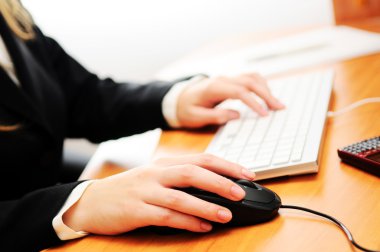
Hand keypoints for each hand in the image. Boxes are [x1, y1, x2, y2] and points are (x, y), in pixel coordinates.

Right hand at [63, 154, 254, 233]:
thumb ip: (180, 178)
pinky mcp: (136, 210)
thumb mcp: (155, 176)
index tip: (248, 173)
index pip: (202, 159)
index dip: (226, 165)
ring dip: (206, 206)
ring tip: (227, 215)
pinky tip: (202, 226)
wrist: (92, 200)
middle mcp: (156, 173)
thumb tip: (214, 187)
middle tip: (241, 192)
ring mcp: (146, 191)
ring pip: (181, 195)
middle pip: (194, 172)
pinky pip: (166, 215)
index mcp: (164, 163)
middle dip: (221, 182)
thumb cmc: (129, 189)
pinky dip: (187, 221)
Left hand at [177, 73, 284, 127]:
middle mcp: (223, 80)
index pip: (239, 91)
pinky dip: (261, 85)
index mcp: (214, 88)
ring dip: (266, 89)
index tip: (264, 114)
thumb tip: (236, 115)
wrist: (179, 98)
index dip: (253, 102)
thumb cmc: (186, 109)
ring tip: (277, 104)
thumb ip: (214, 116)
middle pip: (250, 81)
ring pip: (252, 77)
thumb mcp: (195, 117)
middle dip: (266, 94)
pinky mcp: (231, 81)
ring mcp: (228, 79)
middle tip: (279, 108)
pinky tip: (267, 96)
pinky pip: (249, 79)